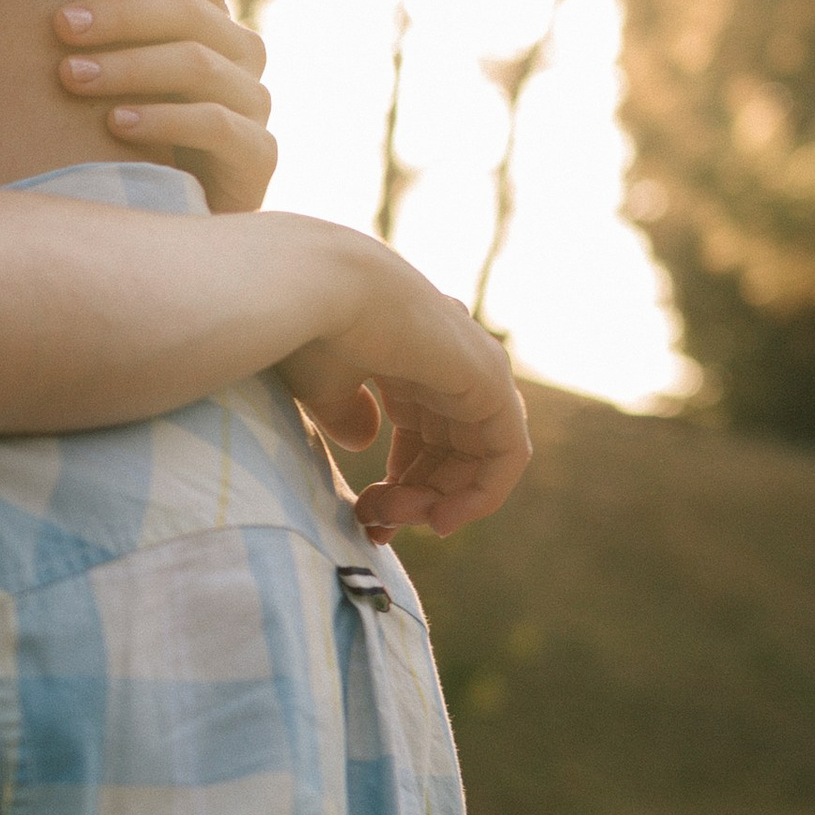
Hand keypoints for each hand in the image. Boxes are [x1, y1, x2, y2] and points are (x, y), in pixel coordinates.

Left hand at [56, 0, 275, 213]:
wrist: (161, 236)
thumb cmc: (110, 148)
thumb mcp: (93, 83)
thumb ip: (76, 37)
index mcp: (201, 20)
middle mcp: (237, 53)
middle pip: (189, 6)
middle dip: (121, 11)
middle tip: (59, 26)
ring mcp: (253, 104)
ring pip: (199, 63)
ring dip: (130, 66)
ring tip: (70, 77)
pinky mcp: (258, 158)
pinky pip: (218, 125)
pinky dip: (164, 120)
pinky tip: (115, 125)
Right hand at [281, 261, 531, 538]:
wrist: (320, 287)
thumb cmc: (308, 328)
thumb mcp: (324, 384)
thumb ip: (345, 414)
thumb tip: (362, 440)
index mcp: (408, 359)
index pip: (421, 436)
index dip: (398, 484)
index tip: (364, 516)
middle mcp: (447, 363)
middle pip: (449, 454)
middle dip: (414, 499)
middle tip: (375, 526)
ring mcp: (475, 369)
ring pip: (478, 460)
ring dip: (440, 502)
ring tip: (398, 521)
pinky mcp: (490, 381)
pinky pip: (507, 455)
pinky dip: (482, 494)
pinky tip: (440, 518)